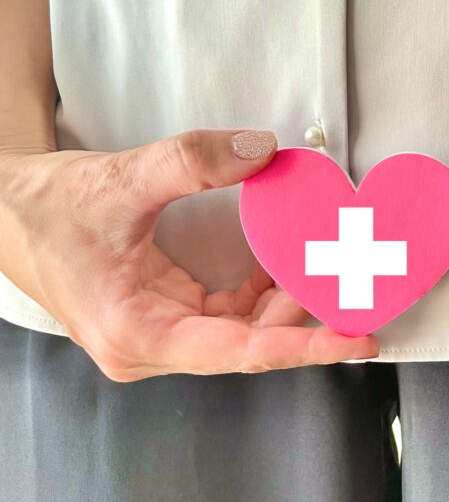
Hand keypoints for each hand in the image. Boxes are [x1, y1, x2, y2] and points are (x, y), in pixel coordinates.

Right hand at [0, 129, 379, 381]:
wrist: (1, 210)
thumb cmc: (42, 212)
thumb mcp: (120, 181)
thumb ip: (194, 162)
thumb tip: (262, 151)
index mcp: (137, 333)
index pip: (240, 350)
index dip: (304, 346)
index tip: (354, 341)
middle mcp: (150, 346)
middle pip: (249, 342)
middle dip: (306, 317)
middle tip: (360, 293)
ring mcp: (159, 332)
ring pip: (243, 328)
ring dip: (286, 300)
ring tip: (331, 271)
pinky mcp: (165, 313)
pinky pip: (228, 311)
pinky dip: (261, 288)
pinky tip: (285, 261)